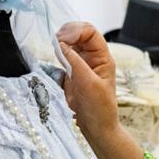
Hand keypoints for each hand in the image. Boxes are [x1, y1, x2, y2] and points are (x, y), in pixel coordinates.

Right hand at [56, 21, 118, 140]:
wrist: (95, 127)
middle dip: (67, 34)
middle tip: (56, 42)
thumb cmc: (100, 109)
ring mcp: (82, 64)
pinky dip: (57, 53)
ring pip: (70, 43)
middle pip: (79, 33)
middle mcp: (93, 58)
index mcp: (103, 58)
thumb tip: (62, 45)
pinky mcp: (71, 72)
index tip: (63, 39)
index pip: (91, 32)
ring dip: (61, 42)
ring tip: (55, 50)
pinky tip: (55, 58)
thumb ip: (75, 64)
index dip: (77, 31)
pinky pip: (63, 55)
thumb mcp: (89, 85)